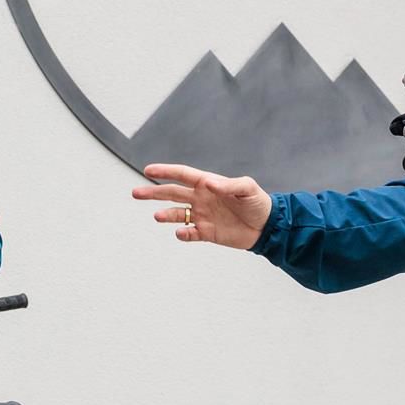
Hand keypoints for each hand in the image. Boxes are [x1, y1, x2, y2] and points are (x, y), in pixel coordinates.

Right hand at [132, 163, 272, 249]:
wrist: (268, 227)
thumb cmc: (259, 203)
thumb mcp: (248, 188)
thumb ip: (229, 185)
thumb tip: (208, 183)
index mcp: (208, 184)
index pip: (182, 175)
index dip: (165, 171)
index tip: (148, 170)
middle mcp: (201, 199)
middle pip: (172, 193)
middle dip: (153, 192)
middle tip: (135, 192)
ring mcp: (202, 216)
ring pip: (177, 214)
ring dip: (165, 214)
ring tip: (157, 216)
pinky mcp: (207, 232)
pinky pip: (190, 233)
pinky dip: (183, 234)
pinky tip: (180, 233)